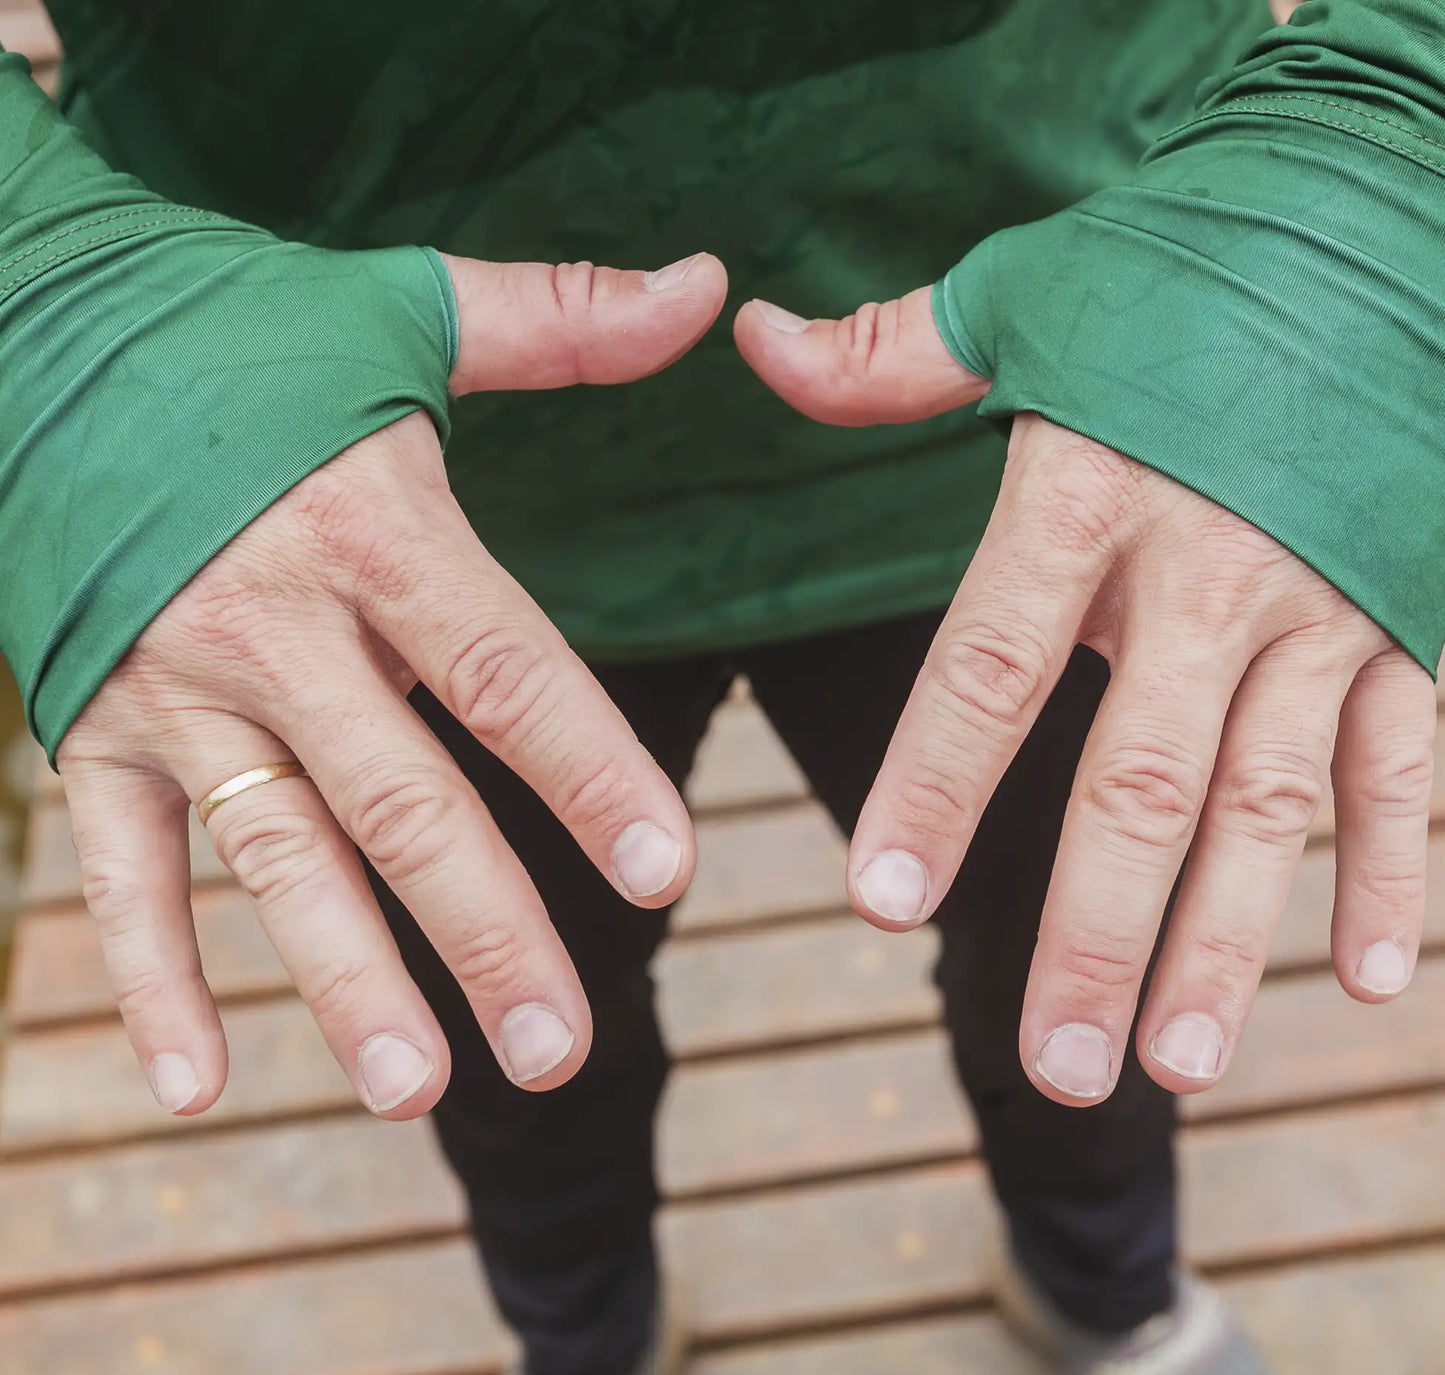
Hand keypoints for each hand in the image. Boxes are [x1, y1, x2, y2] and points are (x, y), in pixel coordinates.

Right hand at [57, 252, 726, 1118]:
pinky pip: (115, 872)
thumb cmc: (254, 336)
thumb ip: (563, 322)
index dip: (588, 770)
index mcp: (370, 527)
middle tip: (562, 1048)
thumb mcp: (407, 314)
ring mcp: (172, 688)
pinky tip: (201, 1084)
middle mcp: (273, 624)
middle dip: (485, 928)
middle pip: (400, 799)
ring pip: (271, 858)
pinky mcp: (88, 729)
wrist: (38, 321)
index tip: (669, 871)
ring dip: (343, 983)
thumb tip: (710, 287)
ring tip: (421, 1094)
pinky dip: (152, 978)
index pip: (503, 670)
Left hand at [736, 288, 1435, 1103]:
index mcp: (1091, 498)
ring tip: (1177, 1066)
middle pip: (1140, 780)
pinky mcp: (1416, 620)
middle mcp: (1209, 572)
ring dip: (1227, 943)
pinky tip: (1368, 984)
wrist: (1380, 208)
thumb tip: (753, 339)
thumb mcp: (1026, 295)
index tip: (881, 902)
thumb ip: (890, 354)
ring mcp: (1327, 606)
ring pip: (1273, 805)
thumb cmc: (1181, 268)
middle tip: (1056, 1064)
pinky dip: (1402, 873)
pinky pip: (1410, 763)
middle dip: (1094, 932)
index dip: (932, 787)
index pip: (988, 668)